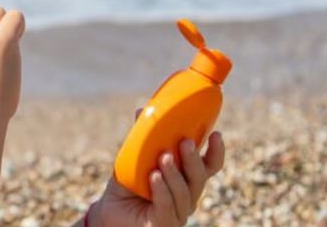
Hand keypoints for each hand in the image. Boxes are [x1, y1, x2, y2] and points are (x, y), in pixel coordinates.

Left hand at [87, 110, 225, 226]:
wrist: (110, 212)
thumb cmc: (127, 186)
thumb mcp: (133, 160)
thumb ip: (141, 139)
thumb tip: (141, 110)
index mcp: (186, 180)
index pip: (209, 167)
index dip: (216, 152)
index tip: (216, 134)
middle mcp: (187, 197)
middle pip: (199, 178)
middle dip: (193, 159)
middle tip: (185, 142)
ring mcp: (177, 213)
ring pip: (184, 193)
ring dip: (174, 174)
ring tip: (164, 158)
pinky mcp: (163, 224)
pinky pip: (167, 207)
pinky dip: (162, 190)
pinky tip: (154, 177)